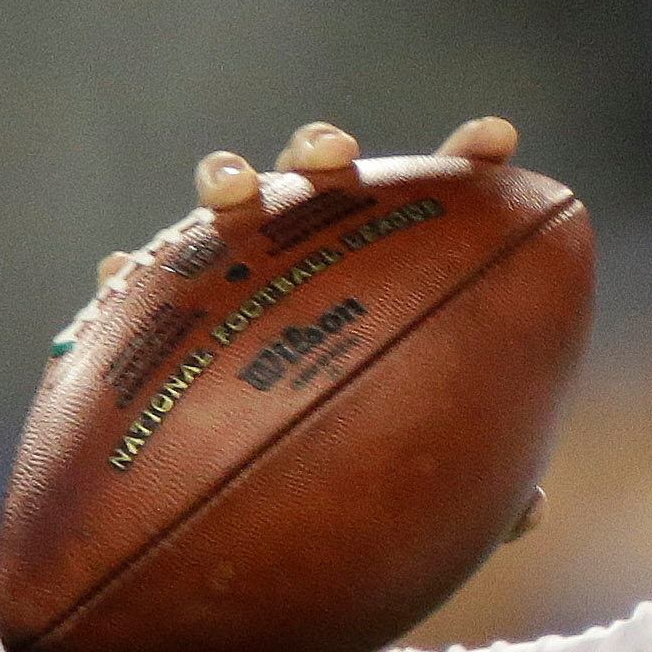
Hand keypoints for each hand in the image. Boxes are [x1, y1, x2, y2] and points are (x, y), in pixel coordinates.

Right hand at [74, 117, 542, 544]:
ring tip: (229, 191)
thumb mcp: (429, 491)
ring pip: (227, 205)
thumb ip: (477, 489)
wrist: (257, 511)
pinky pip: (137, 286)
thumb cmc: (365, 482)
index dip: (468, 164)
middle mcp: (311, 252)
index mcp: (389, 270)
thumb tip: (530, 513)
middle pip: (320, 177)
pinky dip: (129, 274)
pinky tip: (120, 276)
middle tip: (334, 158)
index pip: (439, 204)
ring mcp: (235, 271)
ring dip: (226, 180)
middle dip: (323, 150)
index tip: (497, 138)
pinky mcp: (160, 311)